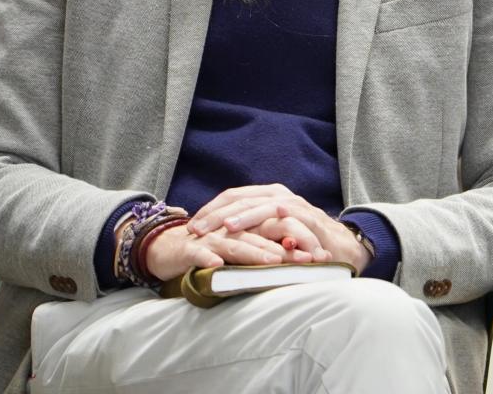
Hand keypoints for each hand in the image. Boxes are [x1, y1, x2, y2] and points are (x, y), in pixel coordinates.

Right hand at [142, 220, 307, 282]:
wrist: (169, 248)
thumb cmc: (211, 251)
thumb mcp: (243, 251)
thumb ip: (266, 252)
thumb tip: (300, 259)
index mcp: (249, 227)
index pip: (279, 230)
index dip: (300, 241)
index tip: (323, 256)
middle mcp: (233, 228)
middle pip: (263, 234)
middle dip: (287, 247)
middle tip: (308, 259)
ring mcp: (211, 236)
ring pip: (236, 242)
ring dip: (254, 251)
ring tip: (273, 261)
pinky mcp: (190, 248)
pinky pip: (199, 253)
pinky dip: (207, 258)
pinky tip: (217, 265)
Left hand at [187, 183, 369, 274]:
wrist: (345, 247)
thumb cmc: (305, 244)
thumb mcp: (274, 236)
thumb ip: (254, 233)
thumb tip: (218, 241)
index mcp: (268, 197)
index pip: (233, 197)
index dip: (210, 210)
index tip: (190, 226)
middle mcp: (279, 196)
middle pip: (239, 198)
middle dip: (214, 214)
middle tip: (193, 229)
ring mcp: (293, 204)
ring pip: (257, 203)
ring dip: (234, 216)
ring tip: (214, 227)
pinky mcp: (306, 216)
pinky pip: (279, 215)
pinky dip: (260, 221)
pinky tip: (244, 230)